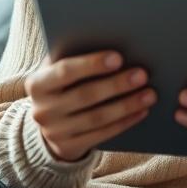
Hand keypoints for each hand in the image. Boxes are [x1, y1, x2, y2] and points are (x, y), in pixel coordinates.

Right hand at [24, 50, 155, 162]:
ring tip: (150, 94)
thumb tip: (113, 40)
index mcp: (37, 83)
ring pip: (96, 118)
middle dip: (117, 84)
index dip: (92, 64)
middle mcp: (42, 110)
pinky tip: (141, 111)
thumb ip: (74, 56)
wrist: (49, 120)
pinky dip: (124, 122)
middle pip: (85, 95)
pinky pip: (101, 135)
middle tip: (142, 75)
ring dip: (126, 105)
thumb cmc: (62, 83)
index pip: (65, 71)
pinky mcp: (68, 147)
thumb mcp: (58, 69)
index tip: (119, 58)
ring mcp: (54, 132)